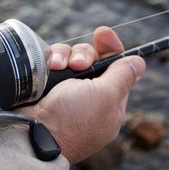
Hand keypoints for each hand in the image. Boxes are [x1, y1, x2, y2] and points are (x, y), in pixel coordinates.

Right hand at [19, 27, 144, 164]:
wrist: (29, 136)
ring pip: (68, 58)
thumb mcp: (107, 96)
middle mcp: (87, 97)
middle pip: (91, 58)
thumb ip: (123, 75)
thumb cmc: (73, 120)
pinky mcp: (43, 87)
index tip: (102, 33)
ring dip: (65, 56)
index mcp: (109, 102)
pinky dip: (49, 61)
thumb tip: (139, 62)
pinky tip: (49, 68)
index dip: (111, 48)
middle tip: (78, 64)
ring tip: (58, 67)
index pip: (116, 68)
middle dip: (84, 54)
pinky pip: (49, 63)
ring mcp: (64, 93)